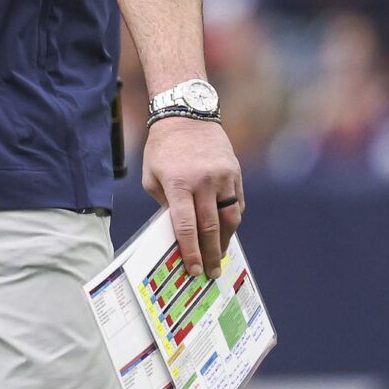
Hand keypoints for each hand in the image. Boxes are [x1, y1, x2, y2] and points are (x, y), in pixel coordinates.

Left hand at [141, 116, 244, 278]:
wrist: (186, 115)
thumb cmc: (163, 148)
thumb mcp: (151, 176)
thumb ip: (164, 204)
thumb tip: (178, 232)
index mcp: (178, 184)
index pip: (186, 226)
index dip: (190, 252)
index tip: (193, 270)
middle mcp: (203, 181)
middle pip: (210, 228)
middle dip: (210, 255)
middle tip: (212, 273)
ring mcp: (222, 177)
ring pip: (230, 218)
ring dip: (225, 241)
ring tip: (220, 257)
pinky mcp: (235, 173)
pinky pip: (237, 204)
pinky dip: (233, 220)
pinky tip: (226, 232)